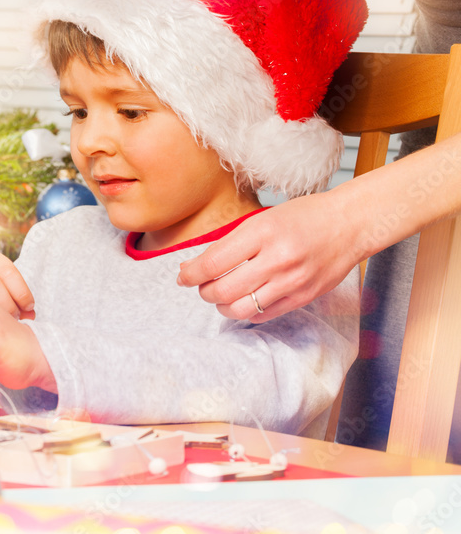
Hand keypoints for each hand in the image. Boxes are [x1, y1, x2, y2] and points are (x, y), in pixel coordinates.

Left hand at [176, 193, 362, 321]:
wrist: (350, 224)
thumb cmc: (303, 217)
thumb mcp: (262, 219)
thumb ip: (229, 243)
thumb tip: (194, 266)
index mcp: (262, 232)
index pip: (212, 263)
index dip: (190, 274)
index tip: (183, 276)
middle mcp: (277, 259)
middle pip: (223, 290)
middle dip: (203, 292)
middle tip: (201, 286)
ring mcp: (292, 281)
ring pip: (240, 309)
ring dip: (221, 306)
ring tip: (220, 296)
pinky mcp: (303, 297)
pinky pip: (263, 315)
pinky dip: (245, 312)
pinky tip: (243, 301)